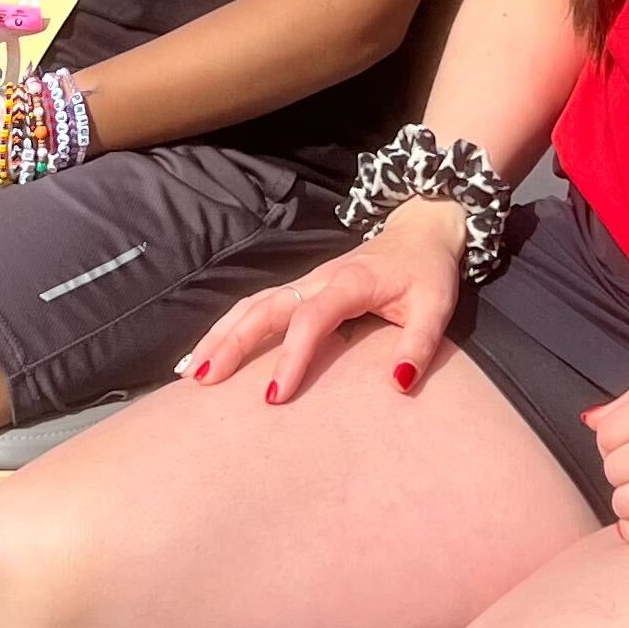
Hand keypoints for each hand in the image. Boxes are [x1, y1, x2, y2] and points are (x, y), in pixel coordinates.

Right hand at [185, 197, 468, 405]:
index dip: (291, 356)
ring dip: (220, 335)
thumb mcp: (436, 307)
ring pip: (251, 305)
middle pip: (264, 308)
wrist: (420, 232)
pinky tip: (207, 353)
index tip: (275, 395)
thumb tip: (399, 383)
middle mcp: (317, 280)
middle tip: (206, 381)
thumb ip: (418, 344)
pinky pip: (255, 307)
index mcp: (348, 283)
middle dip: (232, 343)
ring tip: (192, 372)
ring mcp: (304, 282)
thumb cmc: (427, 273)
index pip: (311, 320)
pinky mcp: (299, 289)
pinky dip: (227, 328)